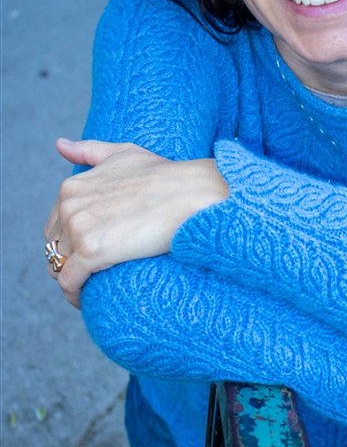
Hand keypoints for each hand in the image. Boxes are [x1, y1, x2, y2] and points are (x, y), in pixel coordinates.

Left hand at [45, 138, 228, 307]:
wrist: (190, 194)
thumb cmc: (164, 175)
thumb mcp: (123, 154)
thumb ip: (89, 151)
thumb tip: (60, 145)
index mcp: (72, 186)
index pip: (55, 225)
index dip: (69, 241)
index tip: (88, 253)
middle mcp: (69, 205)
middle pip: (55, 247)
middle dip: (69, 260)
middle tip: (93, 273)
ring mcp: (79, 228)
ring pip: (60, 266)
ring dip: (72, 279)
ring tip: (92, 288)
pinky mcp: (92, 252)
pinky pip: (69, 282)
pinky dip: (74, 295)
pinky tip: (85, 301)